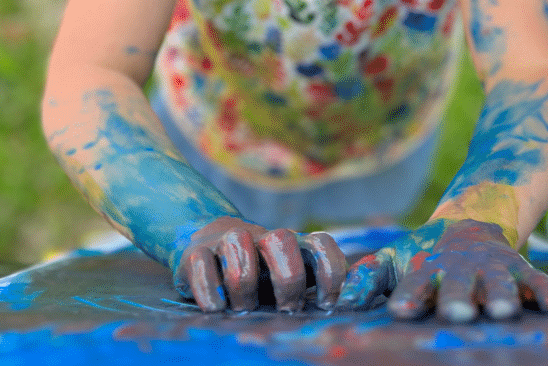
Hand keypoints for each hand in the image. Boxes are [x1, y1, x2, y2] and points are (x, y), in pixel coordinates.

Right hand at [174, 216, 347, 312]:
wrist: (208, 250)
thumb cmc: (260, 278)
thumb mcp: (289, 282)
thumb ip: (316, 288)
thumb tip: (352, 303)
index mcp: (293, 246)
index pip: (321, 244)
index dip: (329, 271)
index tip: (325, 305)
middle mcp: (262, 238)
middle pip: (281, 238)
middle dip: (288, 279)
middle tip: (286, 309)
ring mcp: (227, 240)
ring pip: (238, 241)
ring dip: (244, 283)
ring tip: (244, 309)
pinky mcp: (195, 252)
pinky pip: (200, 262)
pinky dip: (209, 288)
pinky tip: (216, 309)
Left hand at [337, 218, 547, 321]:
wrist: (467, 223)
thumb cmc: (424, 254)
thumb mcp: (393, 261)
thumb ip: (367, 280)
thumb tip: (339, 304)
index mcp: (426, 270)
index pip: (414, 284)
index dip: (408, 295)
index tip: (399, 309)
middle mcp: (459, 270)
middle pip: (457, 286)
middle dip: (455, 299)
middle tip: (455, 313)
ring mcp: (490, 268)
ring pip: (496, 283)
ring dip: (499, 295)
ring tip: (501, 311)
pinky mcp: (518, 269)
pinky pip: (535, 280)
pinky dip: (544, 291)